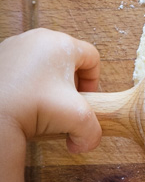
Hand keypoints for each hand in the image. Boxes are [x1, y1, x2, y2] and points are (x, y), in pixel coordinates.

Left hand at [0, 28, 101, 152]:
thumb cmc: (34, 108)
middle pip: (66, 61)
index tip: (85, 100)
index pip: (92, 57)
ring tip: (41, 107)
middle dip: (69, 86)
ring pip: (42, 65)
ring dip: (47, 86)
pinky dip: (25, 86)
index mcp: (60, 44)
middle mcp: (36, 38)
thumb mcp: (78, 119)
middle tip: (64, 106)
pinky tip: (22, 104)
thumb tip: (85, 143)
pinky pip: (20, 69)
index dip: (93, 82)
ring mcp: (13, 47)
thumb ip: (92, 131)